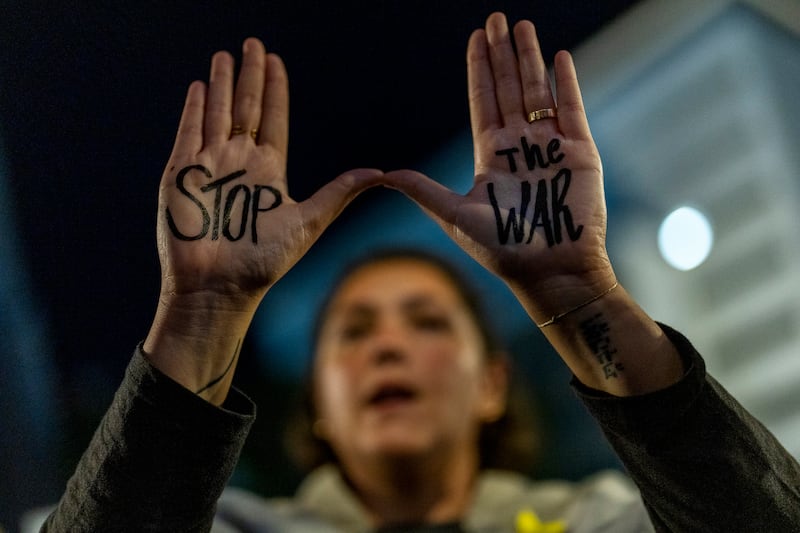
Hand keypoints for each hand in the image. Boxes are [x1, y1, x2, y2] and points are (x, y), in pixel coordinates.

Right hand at [145, 38, 380, 401]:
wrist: (218, 287)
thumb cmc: (263, 262)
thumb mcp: (308, 222)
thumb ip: (338, 193)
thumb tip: (379, 172)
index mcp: (268, 171)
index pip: (272, 119)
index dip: (274, 90)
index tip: (275, 61)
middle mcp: (239, 163)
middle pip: (245, 108)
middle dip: (248, 76)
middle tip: (253, 43)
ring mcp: (209, 167)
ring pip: (216, 114)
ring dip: (220, 84)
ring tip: (224, 56)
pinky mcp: (181, 175)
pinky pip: (188, 133)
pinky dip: (193, 110)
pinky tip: (200, 86)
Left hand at [384, 13, 613, 320]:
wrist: (550, 271)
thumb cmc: (502, 250)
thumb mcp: (455, 215)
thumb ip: (423, 190)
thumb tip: (382, 174)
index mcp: (490, 156)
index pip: (483, 102)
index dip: (479, 70)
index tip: (476, 38)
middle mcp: (520, 146)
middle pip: (509, 89)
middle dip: (502, 54)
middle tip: (496, 18)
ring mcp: (550, 147)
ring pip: (538, 92)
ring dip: (529, 59)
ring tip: (522, 26)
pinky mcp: (579, 153)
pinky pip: (572, 109)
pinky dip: (566, 83)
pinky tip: (558, 57)